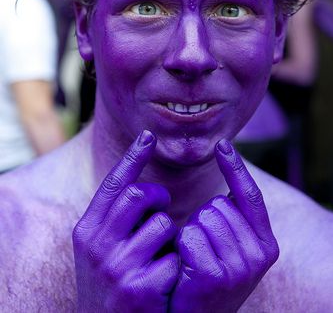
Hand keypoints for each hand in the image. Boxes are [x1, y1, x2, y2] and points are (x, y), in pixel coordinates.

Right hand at [72, 130, 178, 311]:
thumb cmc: (108, 283)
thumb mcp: (99, 248)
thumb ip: (114, 218)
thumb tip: (141, 183)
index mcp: (87, 230)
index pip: (112, 183)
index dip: (133, 157)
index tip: (149, 136)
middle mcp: (97, 245)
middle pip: (138, 194)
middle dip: (159, 195)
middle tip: (163, 205)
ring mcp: (117, 267)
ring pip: (162, 224)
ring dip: (169, 234)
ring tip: (161, 252)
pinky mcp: (139, 289)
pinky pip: (174, 257)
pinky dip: (176, 264)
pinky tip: (166, 279)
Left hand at [171, 139, 278, 312]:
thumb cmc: (208, 274)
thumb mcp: (231, 245)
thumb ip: (233, 214)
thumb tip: (228, 166)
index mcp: (265, 242)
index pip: (250, 195)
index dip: (236, 168)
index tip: (223, 144)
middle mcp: (260, 254)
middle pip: (219, 204)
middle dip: (202, 218)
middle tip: (203, 249)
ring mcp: (241, 267)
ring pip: (203, 216)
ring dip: (191, 232)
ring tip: (194, 258)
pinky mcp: (217, 275)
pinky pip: (190, 235)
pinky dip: (182, 245)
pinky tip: (185, 267)